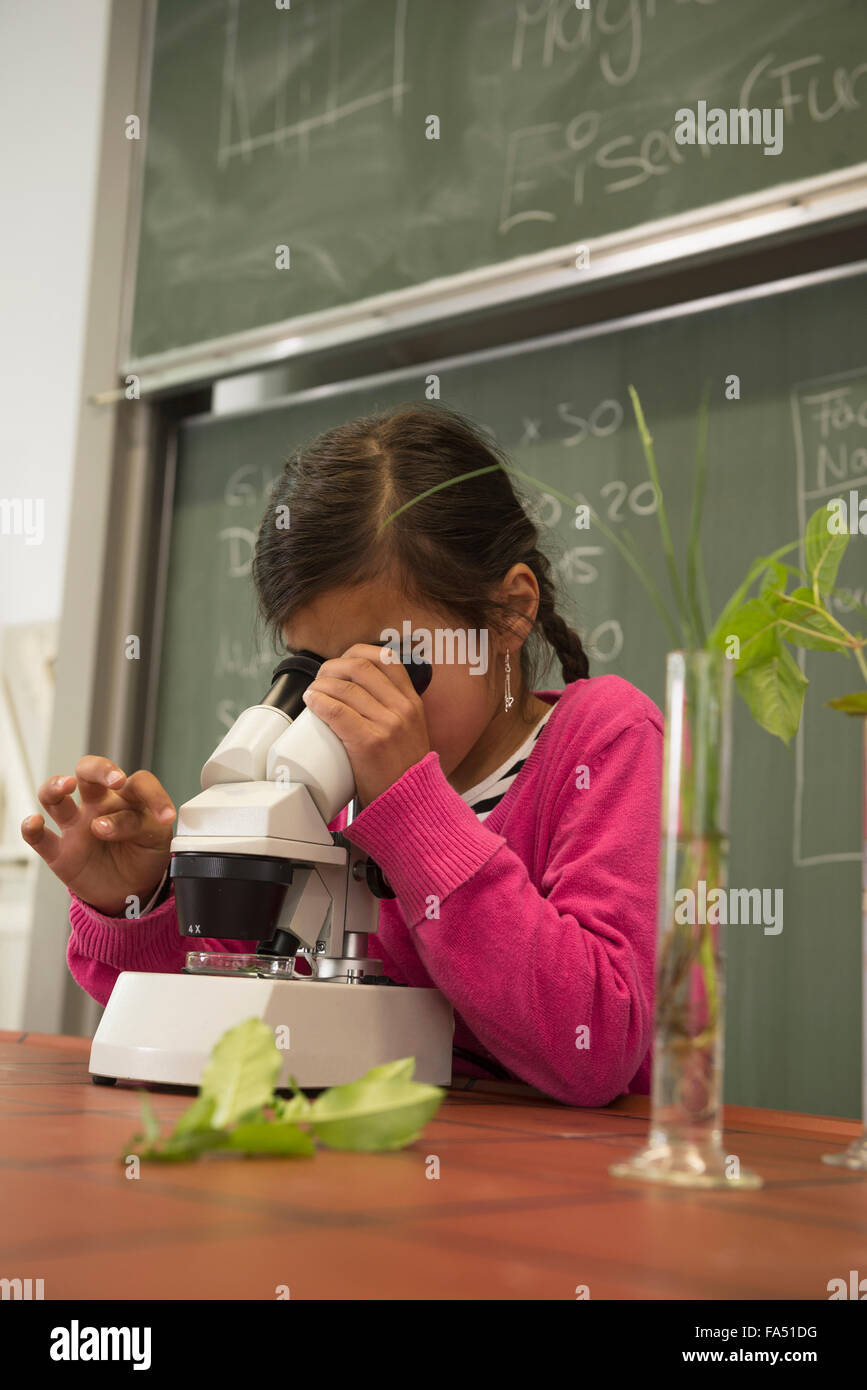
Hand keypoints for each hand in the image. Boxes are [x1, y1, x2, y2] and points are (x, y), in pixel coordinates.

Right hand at [21, 756, 175, 916]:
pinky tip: (35, 823)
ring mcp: (76, 826)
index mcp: (127, 799)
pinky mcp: (60, 851)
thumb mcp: (154, 840)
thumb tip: (101, 825)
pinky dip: (31, 828)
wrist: (132, 893)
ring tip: (66, 786)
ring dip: (55, 786)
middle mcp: (98, 806)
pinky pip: (39, 837)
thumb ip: (137, 825)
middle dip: (99, 769)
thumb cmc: (144, 857)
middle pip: (88, 771)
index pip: (138, 782)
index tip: (165, 817)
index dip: (153, 794)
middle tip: (115, 780)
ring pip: (55, 796)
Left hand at [300, 644, 429, 807]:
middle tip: (320, 679)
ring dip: (320, 685)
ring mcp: (388, 725)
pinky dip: (319, 702)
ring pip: (345, 688)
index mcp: (412, 702)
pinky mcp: (370, 742)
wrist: (411, 804)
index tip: (341, 663)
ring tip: (312, 693)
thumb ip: (392, 711)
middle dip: (332, 667)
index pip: (385, 658)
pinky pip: (337, 711)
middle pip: (360, 666)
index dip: (356, 654)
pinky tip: (312, 702)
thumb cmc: (402, 772)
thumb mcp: (409, 731)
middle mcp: (402, 708)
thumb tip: (355, 693)